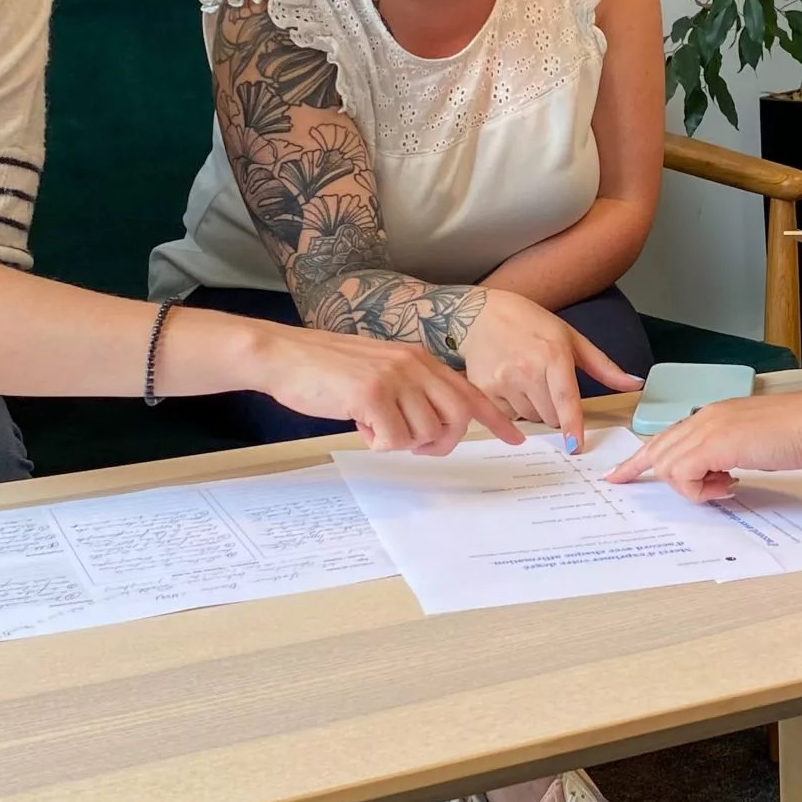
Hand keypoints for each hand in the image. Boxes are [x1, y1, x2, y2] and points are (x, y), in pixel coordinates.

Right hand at [252, 322, 520, 454]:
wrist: (285, 355)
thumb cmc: (328, 370)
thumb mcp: (381, 371)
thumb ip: (411, 390)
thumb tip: (433, 427)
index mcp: (419, 359)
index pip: (469, 392)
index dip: (495, 419)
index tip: (516, 439)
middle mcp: (414, 364)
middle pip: (456, 419)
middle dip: (440, 442)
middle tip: (414, 446)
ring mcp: (395, 377)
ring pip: (424, 433)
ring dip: (400, 441)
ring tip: (372, 424)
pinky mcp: (372, 394)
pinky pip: (393, 439)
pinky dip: (377, 442)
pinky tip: (358, 423)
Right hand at [458, 288, 641, 450]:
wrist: (479, 314)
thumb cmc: (530, 323)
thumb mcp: (570, 337)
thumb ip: (603, 366)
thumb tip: (633, 384)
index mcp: (553, 355)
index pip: (566, 399)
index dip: (571, 426)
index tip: (575, 446)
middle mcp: (526, 370)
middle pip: (550, 417)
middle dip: (555, 410)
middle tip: (547, 385)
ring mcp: (503, 381)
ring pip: (531, 418)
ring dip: (535, 408)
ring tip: (527, 380)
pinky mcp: (485, 390)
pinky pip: (509, 416)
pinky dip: (514, 407)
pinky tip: (510, 383)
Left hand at [604, 382, 801, 502]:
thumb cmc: (798, 432)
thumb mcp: (753, 442)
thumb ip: (729, 452)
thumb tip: (720, 474)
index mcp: (714, 414)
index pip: (668, 435)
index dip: (643, 455)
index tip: (621, 471)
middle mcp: (705, 417)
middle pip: (657, 447)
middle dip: (636, 468)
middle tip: (621, 483)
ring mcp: (707, 429)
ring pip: (667, 464)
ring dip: (689, 486)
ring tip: (723, 487)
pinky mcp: (713, 445)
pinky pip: (684, 474)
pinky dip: (699, 490)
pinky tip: (728, 486)